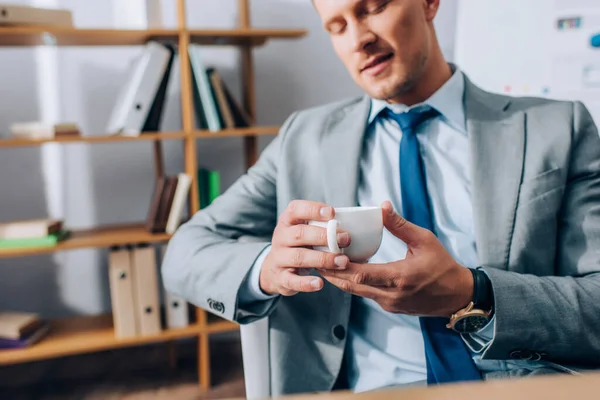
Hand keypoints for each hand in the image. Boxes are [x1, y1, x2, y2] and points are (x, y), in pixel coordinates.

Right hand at [260, 200, 350, 295]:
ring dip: (322, 259)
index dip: (313, 210)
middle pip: (299, 234)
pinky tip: (320, 283)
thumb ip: (322, 224)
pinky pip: (292, 280)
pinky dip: (306, 282)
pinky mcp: (280, 277)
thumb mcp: (305, 229)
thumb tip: (355, 222)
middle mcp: (280, 237)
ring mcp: (279, 258)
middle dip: (324, 236)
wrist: (275, 268)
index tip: (332, 213)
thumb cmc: (300, 244)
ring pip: (299, 257)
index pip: (296, 209)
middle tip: (346, 239)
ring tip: (343, 262)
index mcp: (288, 221)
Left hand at [319, 201, 472, 316]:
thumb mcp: (425, 240)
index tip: (326, 251)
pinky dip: (352, 283)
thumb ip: (400, 225)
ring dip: (338, 279)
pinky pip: (365, 295)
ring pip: (356, 292)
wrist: (457, 296)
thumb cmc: (442, 265)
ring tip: (321, 263)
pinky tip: (342, 271)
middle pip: (352, 285)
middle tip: (314, 258)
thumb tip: (382, 206)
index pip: (363, 273)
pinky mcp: (389, 307)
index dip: (341, 264)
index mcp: (401, 277)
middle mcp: (391, 295)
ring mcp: (389, 304)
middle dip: (331, 272)